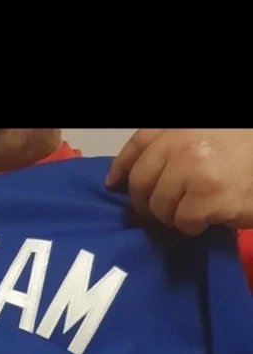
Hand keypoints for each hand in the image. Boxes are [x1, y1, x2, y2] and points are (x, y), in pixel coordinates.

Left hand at [105, 129, 252, 234]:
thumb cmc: (246, 149)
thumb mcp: (209, 134)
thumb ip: (177, 146)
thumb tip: (139, 175)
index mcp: (180, 125)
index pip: (139, 144)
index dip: (122, 167)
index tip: (114, 184)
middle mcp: (182, 143)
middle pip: (142, 182)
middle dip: (147, 202)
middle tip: (161, 211)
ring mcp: (193, 171)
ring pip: (159, 207)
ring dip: (173, 216)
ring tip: (194, 211)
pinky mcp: (207, 198)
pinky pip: (182, 222)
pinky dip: (192, 227)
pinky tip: (208, 219)